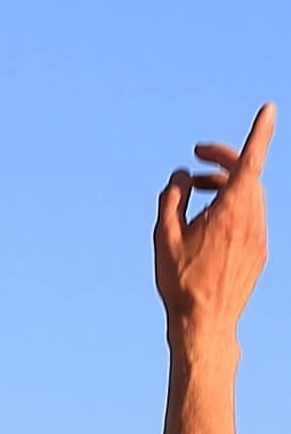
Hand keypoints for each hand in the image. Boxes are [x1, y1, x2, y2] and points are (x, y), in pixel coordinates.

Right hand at [156, 104, 271, 343]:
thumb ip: (172, 200)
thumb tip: (179, 177)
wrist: (205, 324)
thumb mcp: (164, 238)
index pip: (250, 159)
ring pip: (249, 197)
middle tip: (196, 163)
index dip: (260, 131)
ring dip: (225, 189)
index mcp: (231, 209)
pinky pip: (249, 219)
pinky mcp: (259, 251)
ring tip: (196, 201)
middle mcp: (252, 217)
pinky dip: (231, 211)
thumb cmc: (181, 282)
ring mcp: (259, 235)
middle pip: (246, 176)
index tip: (269, 108)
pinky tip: (207, 229)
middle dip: (222, 164)